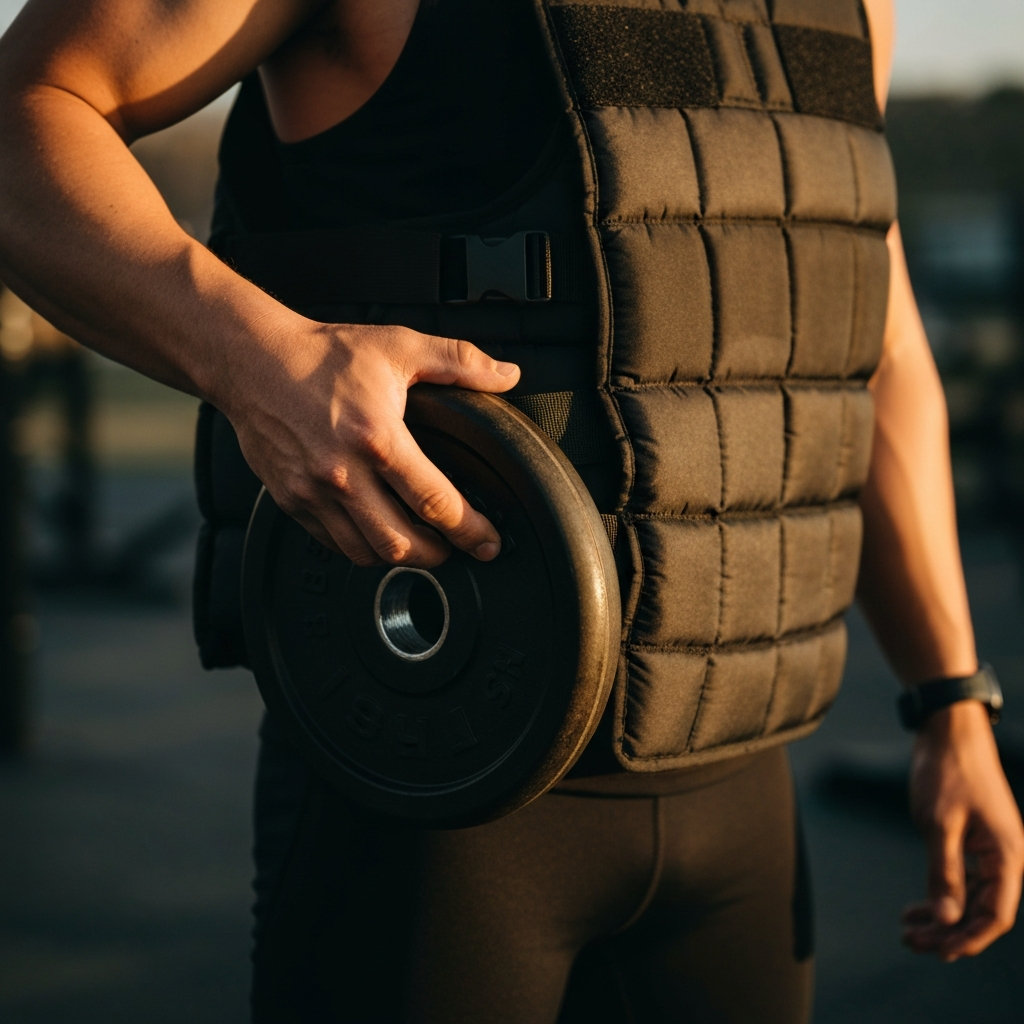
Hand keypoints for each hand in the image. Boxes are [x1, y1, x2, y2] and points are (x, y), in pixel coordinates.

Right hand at [221, 317, 519, 567]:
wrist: (252, 360)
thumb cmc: (322, 355)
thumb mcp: (399, 347)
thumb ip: (459, 361)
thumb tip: (507, 374)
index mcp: (378, 439)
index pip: (436, 503)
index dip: (471, 530)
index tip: (489, 542)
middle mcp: (345, 474)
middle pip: (402, 544)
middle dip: (439, 554)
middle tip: (459, 547)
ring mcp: (314, 492)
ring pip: (367, 552)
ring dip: (402, 558)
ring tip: (423, 546)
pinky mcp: (292, 501)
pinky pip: (334, 543)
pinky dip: (362, 549)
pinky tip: (379, 535)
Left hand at [902, 700, 1023, 959]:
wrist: (949, 730)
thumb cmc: (947, 771)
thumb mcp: (939, 824)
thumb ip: (944, 873)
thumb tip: (947, 920)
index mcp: (1007, 857)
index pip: (994, 915)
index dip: (967, 938)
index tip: (937, 951)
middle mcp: (1004, 858)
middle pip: (980, 911)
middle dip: (948, 932)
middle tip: (910, 941)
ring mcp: (989, 850)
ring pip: (969, 898)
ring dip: (941, 917)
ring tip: (908, 930)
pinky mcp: (973, 841)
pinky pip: (961, 880)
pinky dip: (940, 895)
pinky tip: (916, 907)